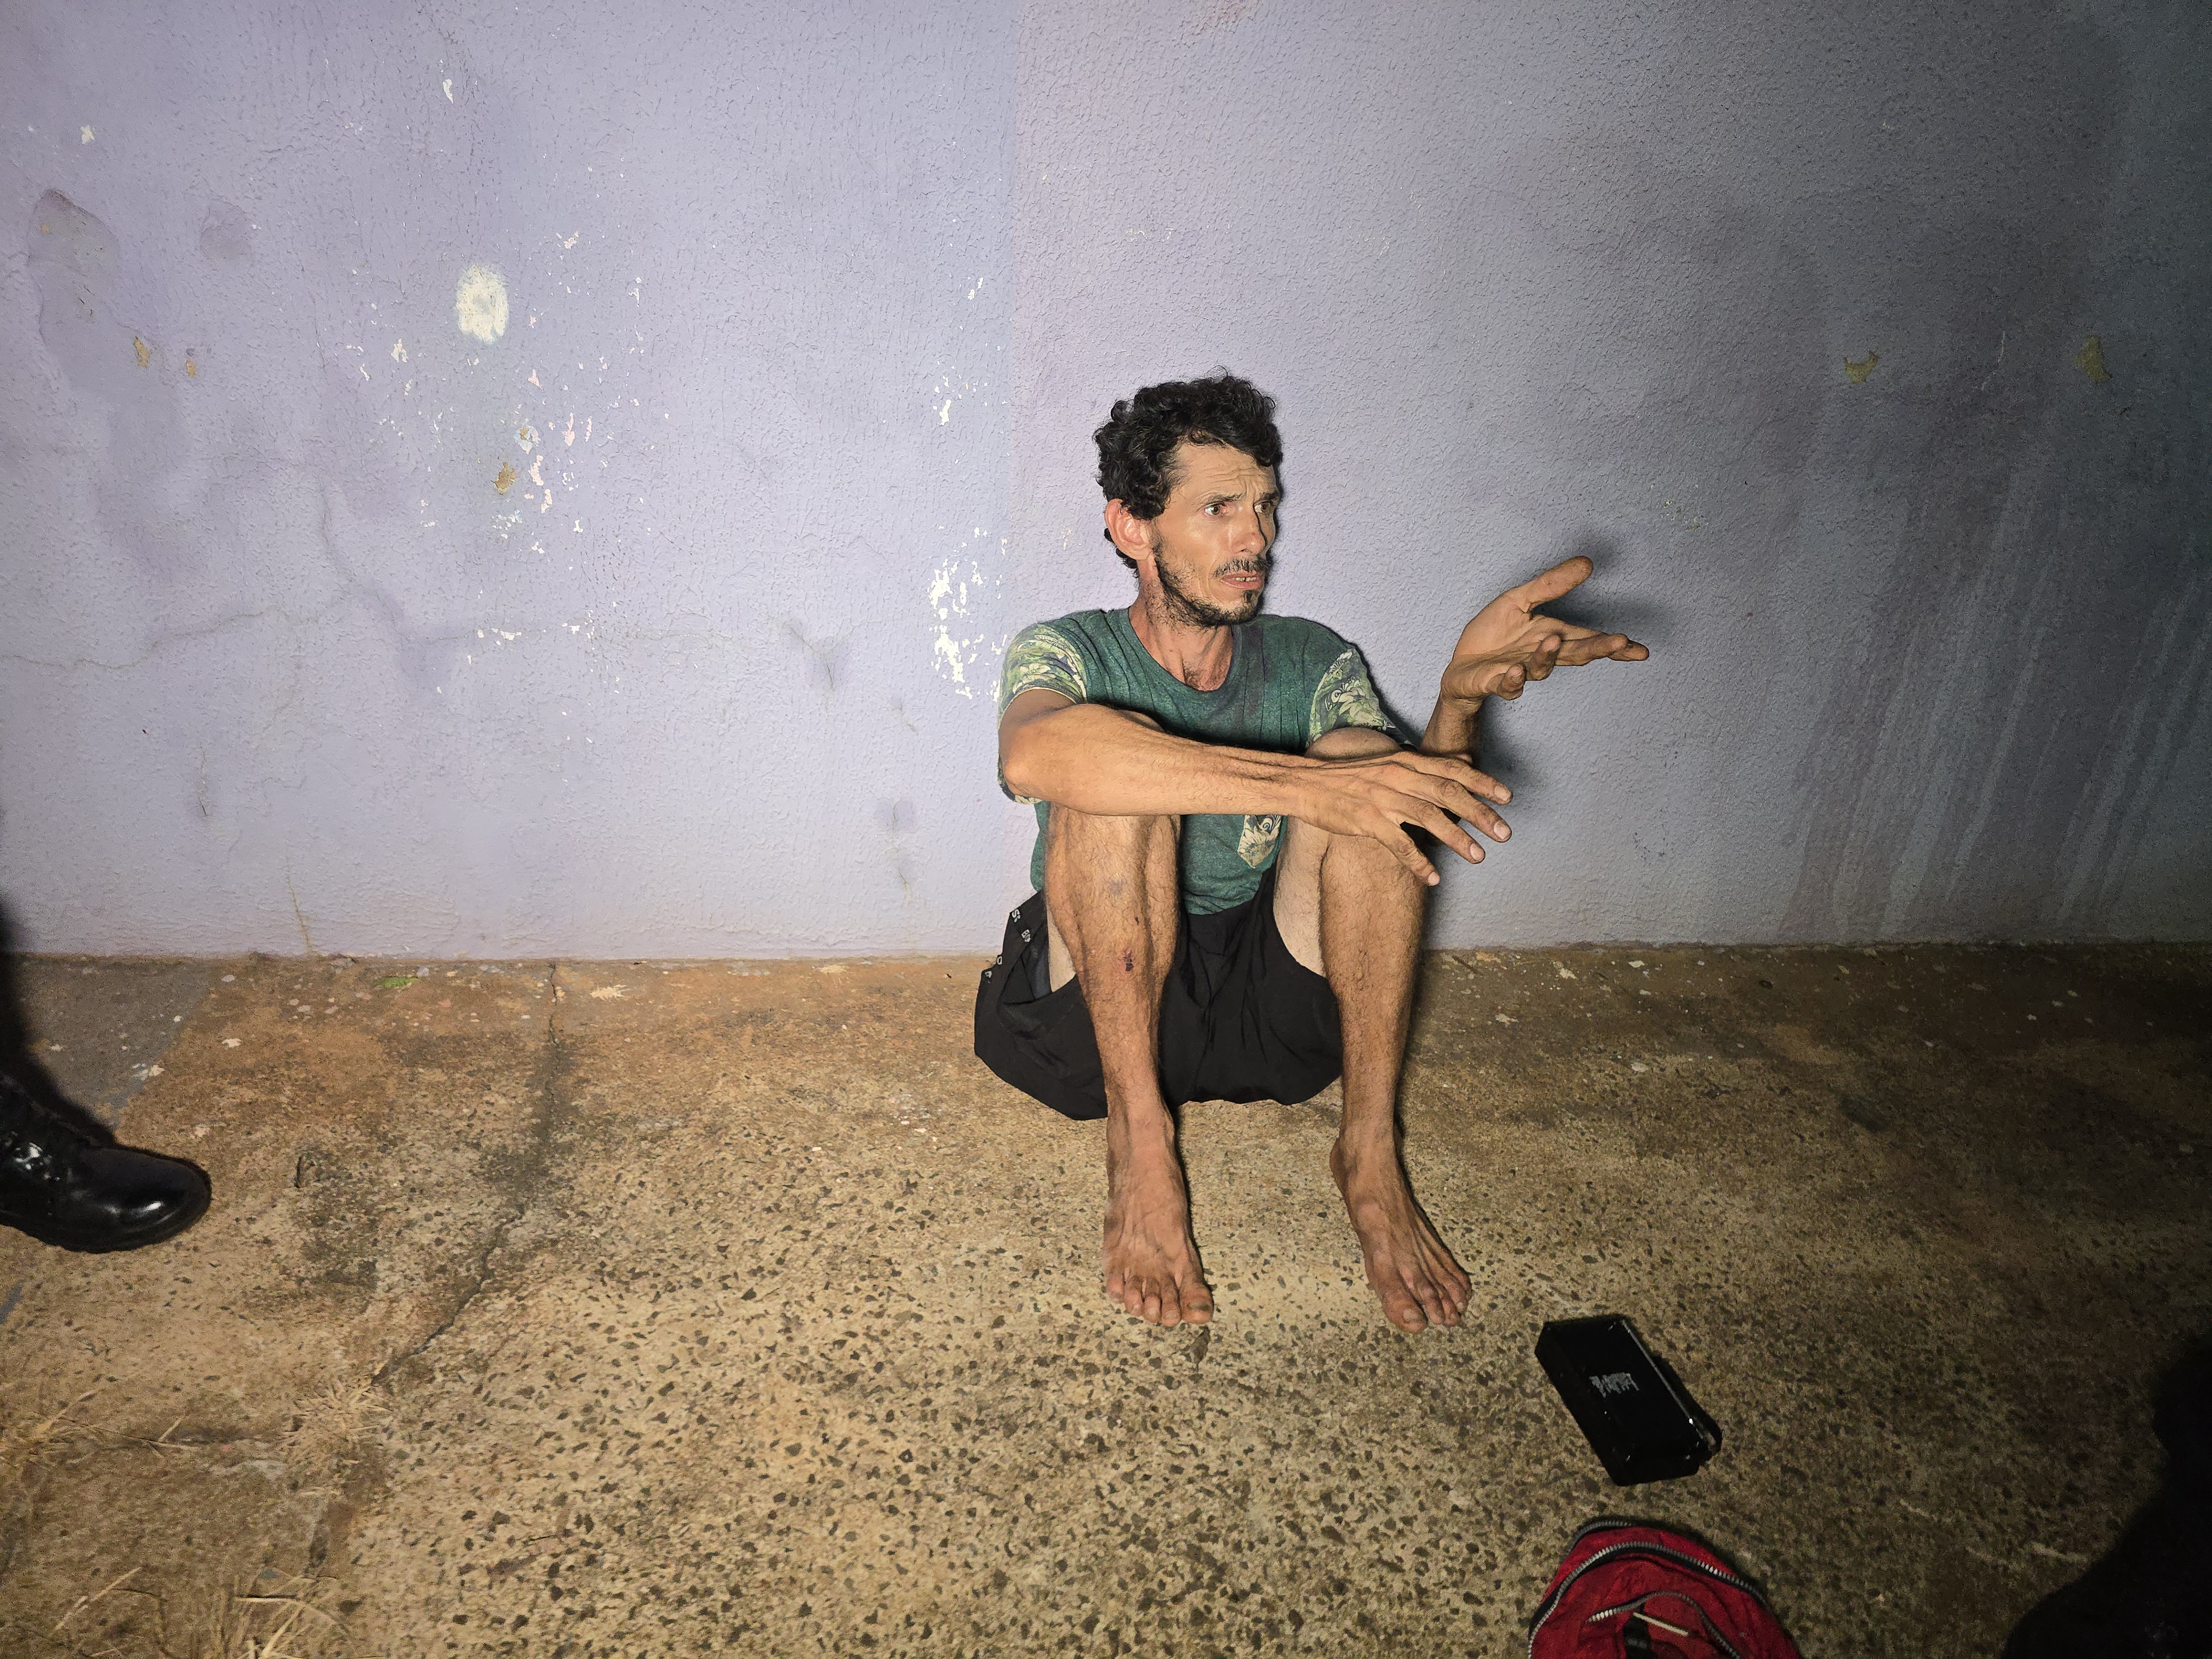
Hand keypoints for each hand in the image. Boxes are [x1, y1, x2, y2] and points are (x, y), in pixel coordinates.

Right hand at [1293, 750, 1513, 884]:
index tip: (1507, 797)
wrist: (1305, 784)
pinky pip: (1399, 844)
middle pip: (1448, 793)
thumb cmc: (1349, 776)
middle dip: (1480, 813)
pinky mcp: (1366, 820)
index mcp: (1405, 761)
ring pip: (1429, 817)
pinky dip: (1419, 862)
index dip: (1482, 782)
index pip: (1451, 769)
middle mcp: (1398, 776)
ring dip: (1457, 838)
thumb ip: (1426, 766)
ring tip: (1478, 857)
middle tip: (1504, 832)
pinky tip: (1434, 878)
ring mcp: (1382, 798)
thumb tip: (1464, 762)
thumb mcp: (1389, 762)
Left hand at [1441, 555, 1647, 705]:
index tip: (1640, 650)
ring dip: (1548, 656)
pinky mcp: (1495, 682)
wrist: (1461, 666)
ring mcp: (1519, 672)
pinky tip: (1515, 672)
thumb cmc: (1493, 635)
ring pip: (1540, 669)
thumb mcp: (1519, 600)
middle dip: (1596, 649)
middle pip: (1574, 654)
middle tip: (1619, 643)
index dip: (1613, 646)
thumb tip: (1587, 563)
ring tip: (1553, 640)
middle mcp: (1541, 657)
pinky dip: (1512, 680)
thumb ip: (1551, 585)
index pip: (1588, 640)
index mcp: (1552, 637)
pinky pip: (1507, 685)